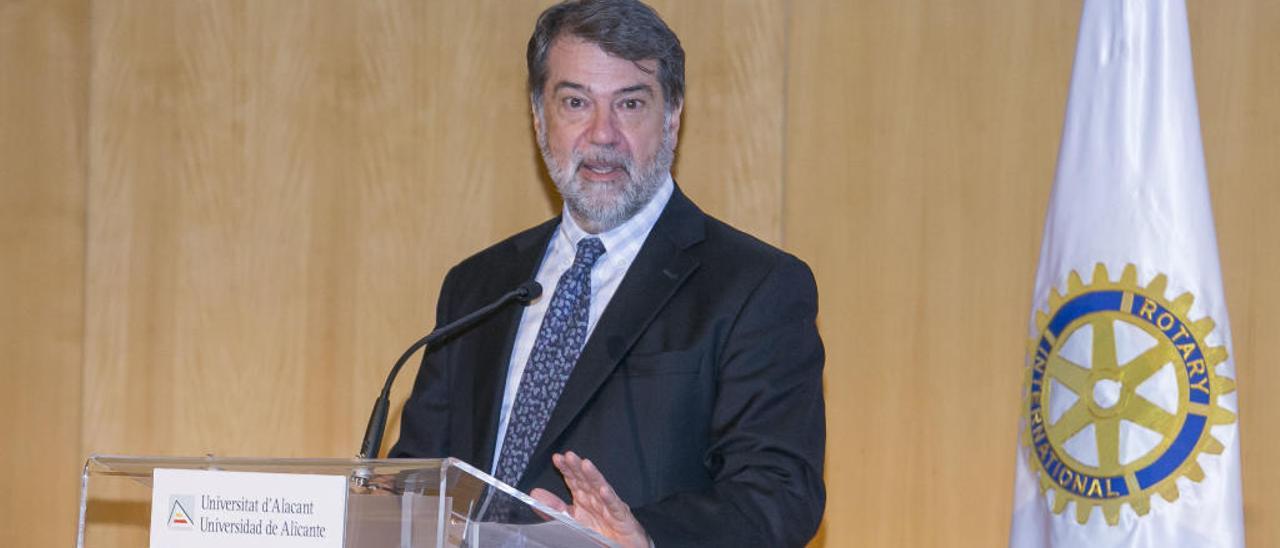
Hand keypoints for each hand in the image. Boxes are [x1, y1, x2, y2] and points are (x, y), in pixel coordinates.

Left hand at [530, 451, 650, 547]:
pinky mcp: (622, 518)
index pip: (573, 480)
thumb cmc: (598, 532)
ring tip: (585, 464)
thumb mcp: (571, 520)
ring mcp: (609, 507)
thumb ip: (553, 509)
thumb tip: (534, 494)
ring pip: (600, 489)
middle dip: (578, 468)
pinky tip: (603, 490)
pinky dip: (609, 499)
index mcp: (583, 498)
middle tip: (569, 456)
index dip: (566, 469)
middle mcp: (596, 499)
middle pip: (586, 480)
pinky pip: (614, 508)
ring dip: (593, 476)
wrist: (622, 547)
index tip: (557, 458)